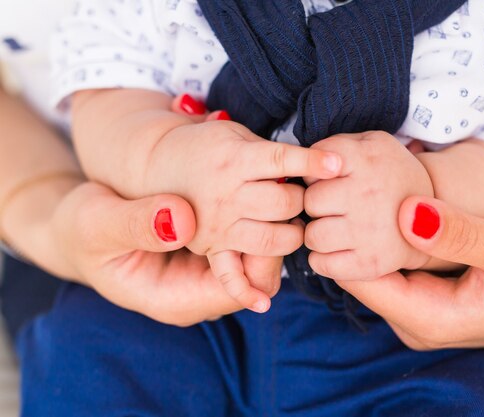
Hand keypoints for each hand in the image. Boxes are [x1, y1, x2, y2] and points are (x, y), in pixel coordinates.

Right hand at [51, 182, 281, 325]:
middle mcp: (198, 294)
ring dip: (269, 224)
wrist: (80, 229)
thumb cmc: (83, 230)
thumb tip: (180, 218)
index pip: (242, 289)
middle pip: (259, 276)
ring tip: (274, 184)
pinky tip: (255, 186)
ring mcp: (206, 276)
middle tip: (280, 189)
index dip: (263, 254)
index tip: (267, 208)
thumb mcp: (99, 223)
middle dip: (275, 236)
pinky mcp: (210, 256)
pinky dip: (255, 217)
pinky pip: (245, 242)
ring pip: (258, 259)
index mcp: (175, 299)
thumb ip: (136, 224)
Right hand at [146, 116, 342, 311]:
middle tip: (302, 197)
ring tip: (293, 226)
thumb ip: (268, 151)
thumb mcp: (234, 134)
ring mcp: (218, 225)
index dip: (312, 163)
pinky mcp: (210, 247)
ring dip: (291, 235)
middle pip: (282, 204)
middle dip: (302, 199)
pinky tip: (264, 303)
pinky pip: (228, 275)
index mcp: (235, 160)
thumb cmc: (208, 146)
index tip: (336, 165)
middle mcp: (226, 195)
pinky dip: (245, 292)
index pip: (281, 162)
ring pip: (269, 240)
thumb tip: (311, 165)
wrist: (159, 163)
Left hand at [303, 131, 433, 279]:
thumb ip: (335, 146)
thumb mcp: (371, 143)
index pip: (312, 166)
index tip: (329, 180)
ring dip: (317, 233)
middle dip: (316, 205)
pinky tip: (337, 249)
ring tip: (334, 228)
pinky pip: (322, 264)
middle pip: (310, 202)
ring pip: (312, 236)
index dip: (314, 175)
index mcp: (366, 159)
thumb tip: (303, 166)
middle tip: (333, 207)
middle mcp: (368, 194)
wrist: (432, 216)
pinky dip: (323, 259)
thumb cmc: (389, 176)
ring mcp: (370, 231)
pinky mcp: (371, 263)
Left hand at [338, 195, 483, 348]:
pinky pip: (391, 261)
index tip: (340, 193)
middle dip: (351, 230)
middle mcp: (417, 319)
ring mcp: (419, 307)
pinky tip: (388, 202)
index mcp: (432, 320)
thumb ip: (464, 234)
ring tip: (362, 185)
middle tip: (346, 182)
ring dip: (367, 228)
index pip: (361, 280)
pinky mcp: (425, 291)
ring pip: (373, 265)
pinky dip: (385, 232)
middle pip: (360, 273)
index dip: (344, 237)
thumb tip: (407, 213)